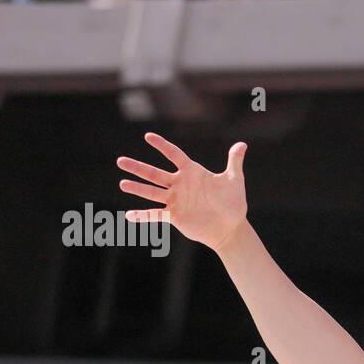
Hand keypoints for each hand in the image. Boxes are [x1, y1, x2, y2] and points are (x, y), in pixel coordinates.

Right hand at [117, 133, 248, 251]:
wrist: (230, 227)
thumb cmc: (233, 203)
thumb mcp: (234, 181)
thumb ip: (234, 162)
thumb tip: (242, 144)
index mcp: (192, 172)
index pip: (174, 155)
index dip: (162, 146)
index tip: (148, 136)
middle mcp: (180, 185)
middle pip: (155, 173)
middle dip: (138, 167)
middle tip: (121, 161)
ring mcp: (176, 200)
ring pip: (152, 192)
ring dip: (138, 188)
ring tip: (123, 183)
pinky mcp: (175, 216)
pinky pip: (156, 214)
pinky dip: (143, 215)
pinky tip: (129, 216)